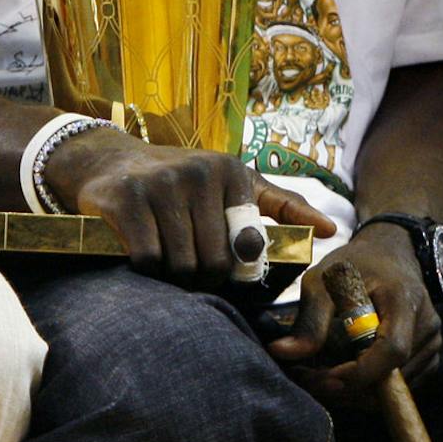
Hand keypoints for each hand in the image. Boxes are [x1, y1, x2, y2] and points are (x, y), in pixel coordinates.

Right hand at [43, 126, 336, 282]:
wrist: (110, 163)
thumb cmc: (182, 182)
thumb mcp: (233, 184)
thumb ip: (282, 206)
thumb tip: (332, 230)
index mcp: (232, 171)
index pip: (247, 248)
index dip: (234, 270)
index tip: (224, 270)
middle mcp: (199, 171)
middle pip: (212, 263)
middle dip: (201, 278)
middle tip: (188, 270)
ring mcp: (161, 184)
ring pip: (180, 265)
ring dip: (172, 276)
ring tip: (166, 261)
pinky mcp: (126, 199)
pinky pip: (147, 259)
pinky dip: (145, 269)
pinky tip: (141, 255)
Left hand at [265, 224, 439, 403]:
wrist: (389, 255)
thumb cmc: (355, 265)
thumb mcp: (324, 280)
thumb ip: (308, 319)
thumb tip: (281, 352)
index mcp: (404, 299)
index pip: (391, 350)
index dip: (359, 373)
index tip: (324, 378)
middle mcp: (427, 323)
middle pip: (393, 377)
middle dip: (348, 388)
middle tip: (309, 379)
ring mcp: (432, 342)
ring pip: (396, 389)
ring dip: (357, 392)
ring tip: (323, 375)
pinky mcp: (430, 356)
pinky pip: (402, 387)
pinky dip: (372, 390)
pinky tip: (347, 374)